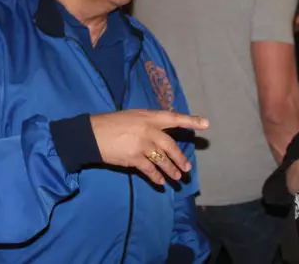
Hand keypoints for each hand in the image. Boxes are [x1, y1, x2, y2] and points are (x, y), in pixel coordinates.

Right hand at [91, 110, 208, 184]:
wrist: (92, 133)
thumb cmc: (112, 122)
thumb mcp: (134, 116)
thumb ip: (149, 122)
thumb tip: (162, 131)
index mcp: (149, 117)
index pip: (174, 118)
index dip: (190, 120)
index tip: (205, 123)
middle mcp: (149, 130)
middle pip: (171, 145)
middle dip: (180, 158)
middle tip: (187, 168)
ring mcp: (142, 145)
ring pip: (162, 159)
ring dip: (171, 170)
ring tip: (177, 178)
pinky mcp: (134, 158)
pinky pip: (149, 170)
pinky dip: (156, 177)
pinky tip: (160, 183)